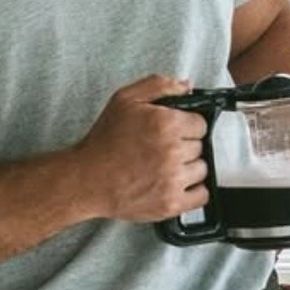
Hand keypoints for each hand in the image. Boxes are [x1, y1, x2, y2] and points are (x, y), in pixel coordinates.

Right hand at [78, 74, 208, 223]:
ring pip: (202, 170)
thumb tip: (187, 86)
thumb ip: (159, 85)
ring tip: (167, 168)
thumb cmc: (104, 140)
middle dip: (185, 146)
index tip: (174, 132)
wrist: (87, 179)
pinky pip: (201, 196)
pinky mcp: (171, 204)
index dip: (187, 126)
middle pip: (201, 147)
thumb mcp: (125, 99)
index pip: (201, 124)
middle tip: (163, 150)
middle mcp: (172, 152)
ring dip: (189, 168)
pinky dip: (194, 191)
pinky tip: (177, 185)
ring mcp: (172, 180)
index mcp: (165, 124)